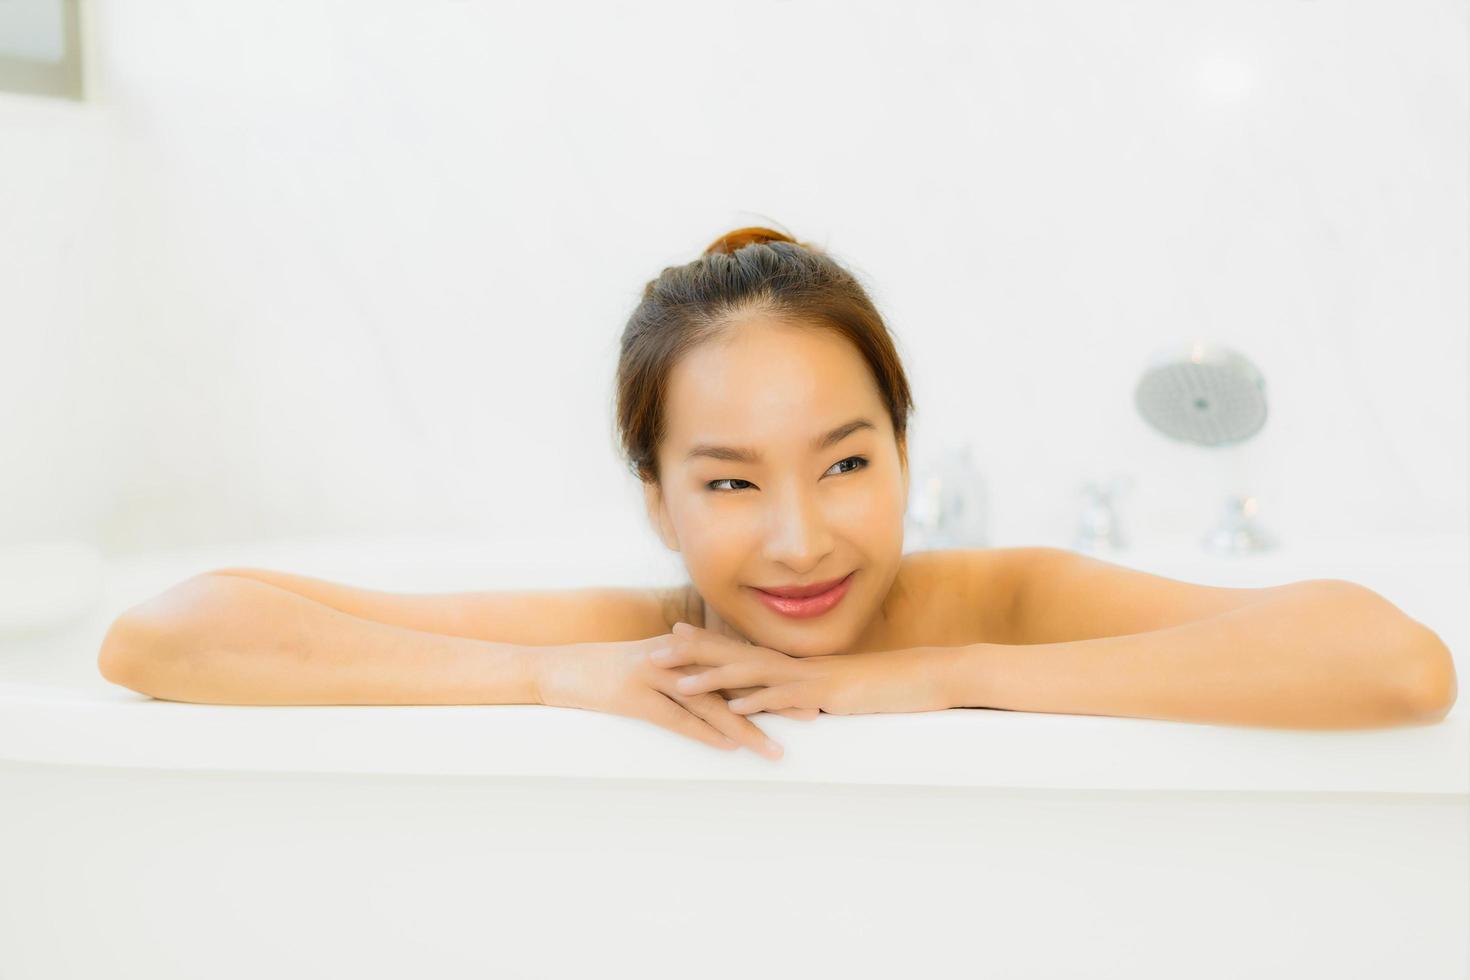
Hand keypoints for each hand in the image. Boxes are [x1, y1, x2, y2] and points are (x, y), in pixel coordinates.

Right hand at [534, 636, 785, 758]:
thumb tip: (708, 687)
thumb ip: (678, 671)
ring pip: (711, 704)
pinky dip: (703, 732)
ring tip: (775, 748)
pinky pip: (676, 718)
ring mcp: (655, 677)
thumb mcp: (646, 666)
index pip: (734, 666)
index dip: (770, 681)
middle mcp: (675, 660)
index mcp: (681, 651)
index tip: (802, 694)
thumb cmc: (602, 671)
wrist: (558, 668)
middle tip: (809, 716)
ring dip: (745, 728)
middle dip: (772, 700)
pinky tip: (727, 747)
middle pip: (733, 682)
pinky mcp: (635, 697)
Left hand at [652, 621, 954, 715]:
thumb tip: (787, 703)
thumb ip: (808, 694)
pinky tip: (736, 707)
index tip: (671, 636)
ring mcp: (808, 676)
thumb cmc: (881, 687)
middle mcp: (794, 664)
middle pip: (734, 654)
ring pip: (753, 675)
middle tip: (654, 651)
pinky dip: (761, 702)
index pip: (740, 649)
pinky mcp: (825, 693)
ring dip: (715, 679)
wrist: (922, 678)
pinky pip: (788, 697)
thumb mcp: (835, 692)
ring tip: (679, 684)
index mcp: (793, 663)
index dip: (705, 642)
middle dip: (693, 654)